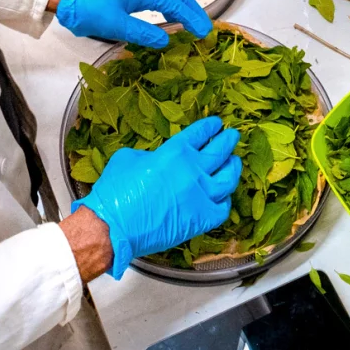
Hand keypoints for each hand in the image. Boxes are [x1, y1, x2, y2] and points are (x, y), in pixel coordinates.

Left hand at [55, 0, 212, 47]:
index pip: (176, 3)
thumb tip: (166, 40)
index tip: (204, 32)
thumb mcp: (114, 24)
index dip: (192, 17)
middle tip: (207, 28)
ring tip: (197, 24)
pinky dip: (174, 8)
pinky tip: (175, 19)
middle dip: (195, 11)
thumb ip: (141, 32)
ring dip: (186, 8)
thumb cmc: (89, 10)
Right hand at [73, 117, 240, 278]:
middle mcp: (194, 171)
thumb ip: (150, 154)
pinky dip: (225, 200)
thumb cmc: (116, 191)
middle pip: (220, 151)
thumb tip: (157, 158)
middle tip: (232, 136)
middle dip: (228, 140)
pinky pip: (223, 208)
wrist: (114, 226)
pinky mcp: (202, 220)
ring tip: (235, 162)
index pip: (200, 133)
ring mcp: (201, 196)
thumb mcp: (129, 157)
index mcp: (176, 151)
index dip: (210, 127)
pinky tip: (223, 196)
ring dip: (233, 168)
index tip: (216, 124)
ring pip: (228, 179)